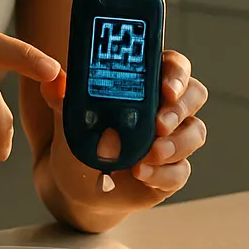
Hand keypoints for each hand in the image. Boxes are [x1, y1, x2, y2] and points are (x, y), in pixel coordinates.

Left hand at [40, 50, 207, 216]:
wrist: (75, 182)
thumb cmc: (79, 138)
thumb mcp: (67, 117)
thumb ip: (61, 96)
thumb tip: (53, 79)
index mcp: (146, 83)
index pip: (173, 66)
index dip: (176, 73)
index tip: (165, 88)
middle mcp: (165, 107)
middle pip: (194, 95)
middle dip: (180, 107)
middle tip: (159, 122)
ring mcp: (173, 139)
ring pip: (195, 132)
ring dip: (177, 143)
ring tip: (150, 154)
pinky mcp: (172, 171)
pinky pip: (181, 170)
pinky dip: (163, 173)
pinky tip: (141, 173)